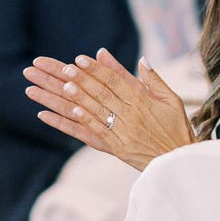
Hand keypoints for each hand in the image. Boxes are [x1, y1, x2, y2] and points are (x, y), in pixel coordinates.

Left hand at [24, 48, 195, 170]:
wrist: (178, 161)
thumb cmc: (176, 127)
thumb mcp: (171, 99)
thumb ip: (153, 79)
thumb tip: (141, 59)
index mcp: (141, 100)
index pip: (113, 82)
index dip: (94, 71)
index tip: (77, 60)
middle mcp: (127, 115)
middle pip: (93, 93)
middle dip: (69, 79)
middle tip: (48, 68)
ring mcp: (117, 132)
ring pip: (85, 111)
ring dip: (61, 98)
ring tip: (40, 88)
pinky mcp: (111, 147)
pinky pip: (85, 134)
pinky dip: (65, 124)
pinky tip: (45, 115)